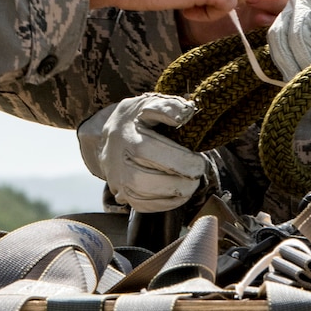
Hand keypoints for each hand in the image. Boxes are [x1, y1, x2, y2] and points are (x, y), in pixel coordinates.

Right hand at [76, 94, 209, 211]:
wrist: (110, 136)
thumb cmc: (135, 118)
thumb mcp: (148, 103)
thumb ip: (168, 106)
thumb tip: (187, 114)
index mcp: (126, 137)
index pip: (149, 152)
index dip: (179, 160)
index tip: (199, 160)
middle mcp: (118, 162)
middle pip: (146, 180)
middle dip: (180, 180)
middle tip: (198, 172)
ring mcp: (118, 181)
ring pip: (145, 197)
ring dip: (175, 193)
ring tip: (191, 182)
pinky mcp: (123, 196)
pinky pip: (145, 207)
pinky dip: (167, 203)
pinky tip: (180, 192)